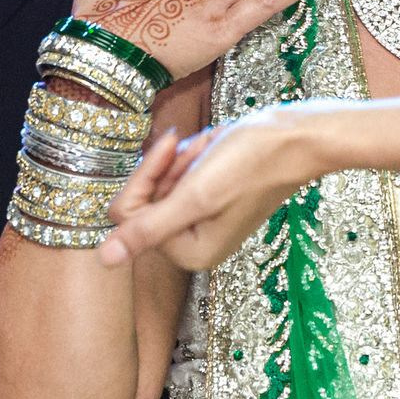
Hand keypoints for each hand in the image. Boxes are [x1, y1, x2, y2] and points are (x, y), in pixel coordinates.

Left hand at [98, 107, 331, 269]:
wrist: (296, 138)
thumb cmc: (252, 163)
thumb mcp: (195, 195)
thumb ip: (148, 229)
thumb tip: (103, 261)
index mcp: (189, 253)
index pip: (129, 215)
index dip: (146, 178)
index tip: (173, 151)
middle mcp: (193, 244)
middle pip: (144, 200)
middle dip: (169, 168)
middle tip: (203, 154)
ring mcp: (202, 222)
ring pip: (161, 182)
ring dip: (184, 159)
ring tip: (214, 151)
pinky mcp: (210, 201)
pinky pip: (180, 175)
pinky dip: (194, 156)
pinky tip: (216, 148)